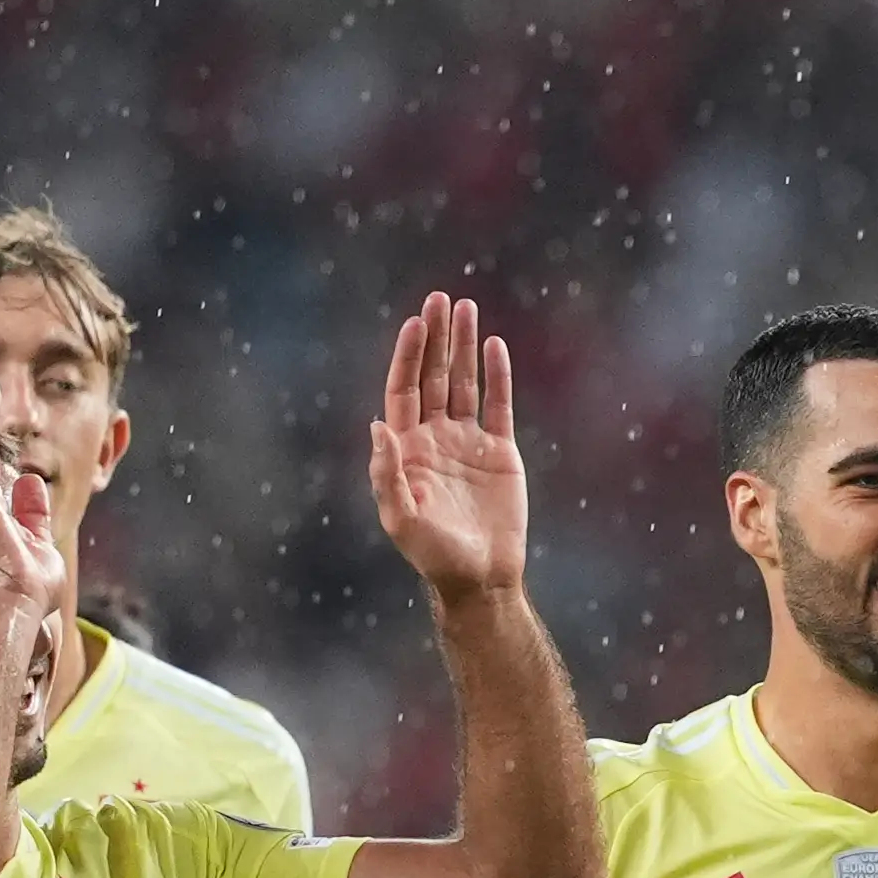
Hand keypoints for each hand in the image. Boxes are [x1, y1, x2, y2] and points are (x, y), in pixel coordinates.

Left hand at [370, 292, 526, 600]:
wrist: (481, 578)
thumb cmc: (434, 555)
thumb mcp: (401, 518)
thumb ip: (387, 473)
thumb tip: (377, 425)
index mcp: (407, 449)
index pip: (403, 390)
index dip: (407, 356)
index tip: (415, 324)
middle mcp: (435, 438)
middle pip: (433, 376)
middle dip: (436, 338)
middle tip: (440, 299)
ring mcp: (468, 443)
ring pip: (464, 383)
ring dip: (464, 346)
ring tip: (466, 307)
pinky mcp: (500, 453)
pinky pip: (498, 405)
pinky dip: (497, 376)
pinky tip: (494, 345)